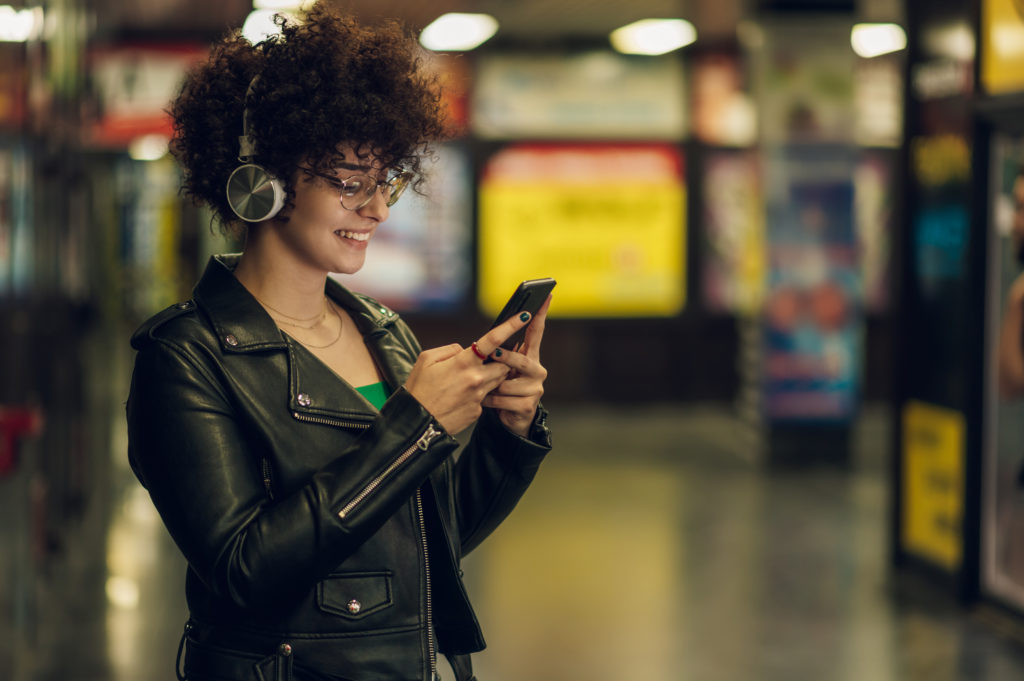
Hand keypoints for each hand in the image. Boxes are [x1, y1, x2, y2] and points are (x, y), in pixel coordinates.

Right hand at [404, 310, 535, 434]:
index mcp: (463, 362)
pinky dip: (478, 394)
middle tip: (487, 361)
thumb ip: (449, 349)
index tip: (524, 315)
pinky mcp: (478, 411)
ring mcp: (478, 396)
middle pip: (503, 364)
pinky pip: (485, 398)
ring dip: (490, 377)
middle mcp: (476, 379)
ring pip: (498, 381)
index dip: (510, 326)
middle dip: (500, 360)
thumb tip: (464, 349)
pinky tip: (460, 398)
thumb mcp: (426, 360)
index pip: (492, 340)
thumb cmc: (418, 389)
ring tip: (468, 380)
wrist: (417, 423)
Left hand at [482, 296, 550, 436]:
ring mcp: (535, 388)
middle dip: (505, 358)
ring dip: (491, 387)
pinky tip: (488, 402)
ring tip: (488, 390)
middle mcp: (537, 370)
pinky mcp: (528, 405)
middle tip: (492, 353)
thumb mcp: (503, 369)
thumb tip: (489, 343)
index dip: (540, 314)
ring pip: (506, 383)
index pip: (536, 332)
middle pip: (521, 359)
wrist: (512, 418)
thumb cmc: (504, 389)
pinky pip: (502, 399)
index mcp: (530, 357)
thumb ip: (500, 355)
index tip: (546, 296)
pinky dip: (490, 401)